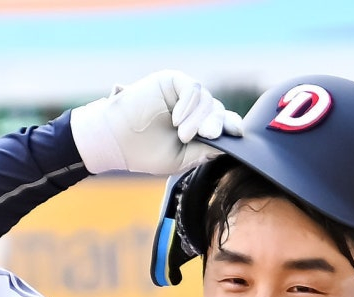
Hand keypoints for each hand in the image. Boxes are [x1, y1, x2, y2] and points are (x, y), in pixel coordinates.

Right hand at [70, 69, 242, 175]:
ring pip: (207, 100)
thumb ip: (205, 151)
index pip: (221, 123)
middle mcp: (192, 109)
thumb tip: (228, 142)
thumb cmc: (145, 152)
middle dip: (217, 124)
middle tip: (208, 136)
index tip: (237, 133)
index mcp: (196, 128)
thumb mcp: (182, 158)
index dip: (231, 125)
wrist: (117, 141)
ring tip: (183, 135)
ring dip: (198, 119)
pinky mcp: (172, 81)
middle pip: (217, 111)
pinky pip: (192, 88)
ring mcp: (182, 94)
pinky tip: (177, 120)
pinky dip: (189, 104)